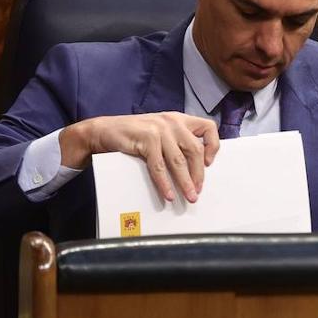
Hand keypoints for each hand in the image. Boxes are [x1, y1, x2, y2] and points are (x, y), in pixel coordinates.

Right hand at [59, 113, 219, 202]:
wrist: (104, 131)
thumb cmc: (135, 136)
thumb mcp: (160, 133)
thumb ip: (177, 142)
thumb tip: (196, 168)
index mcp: (179, 119)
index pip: (208, 127)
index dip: (213, 145)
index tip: (209, 163)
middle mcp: (172, 122)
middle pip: (195, 150)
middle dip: (198, 174)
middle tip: (198, 191)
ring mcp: (159, 129)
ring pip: (178, 161)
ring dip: (185, 182)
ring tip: (189, 197)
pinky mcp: (146, 139)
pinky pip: (159, 166)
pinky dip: (164, 183)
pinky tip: (168, 194)